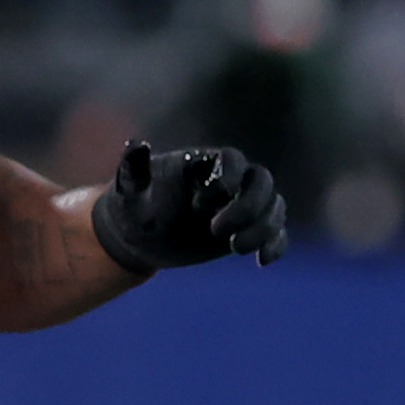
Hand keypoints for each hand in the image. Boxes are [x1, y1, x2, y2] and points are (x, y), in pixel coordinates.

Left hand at [92, 141, 288, 269]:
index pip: (233, 160)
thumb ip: (134, 169)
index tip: (198, 207)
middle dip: (249, 207)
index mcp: (202, 164)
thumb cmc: (133, 210)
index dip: (226, 181)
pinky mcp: (247, 230)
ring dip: (263, 228)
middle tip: (217, 232)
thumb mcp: (129, 192)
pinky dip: (275, 245)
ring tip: (235, 249)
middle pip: (262, 181)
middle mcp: (228, 181)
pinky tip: (261, 261)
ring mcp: (240, 206)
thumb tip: (136, 143)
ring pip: (274, 206)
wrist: (140, 239)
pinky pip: (276, 233)